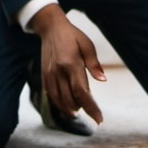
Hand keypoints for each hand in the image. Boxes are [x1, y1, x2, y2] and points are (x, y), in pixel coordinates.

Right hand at [29, 4, 105, 123]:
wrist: (50, 28)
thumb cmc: (72, 36)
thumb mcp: (87, 45)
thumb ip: (94, 64)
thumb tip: (103, 80)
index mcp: (71, 63)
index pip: (82, 92)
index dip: (91, 107)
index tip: (99, 118)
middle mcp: (58, 72)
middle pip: (70, 99)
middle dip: (83, 109)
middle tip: (94, 114)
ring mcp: (49, 75)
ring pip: (58, 100)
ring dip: (70, 110)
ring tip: (80, 113)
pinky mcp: (44, 76)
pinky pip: (50, 96)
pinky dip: (59, 104)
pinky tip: (67, 108)